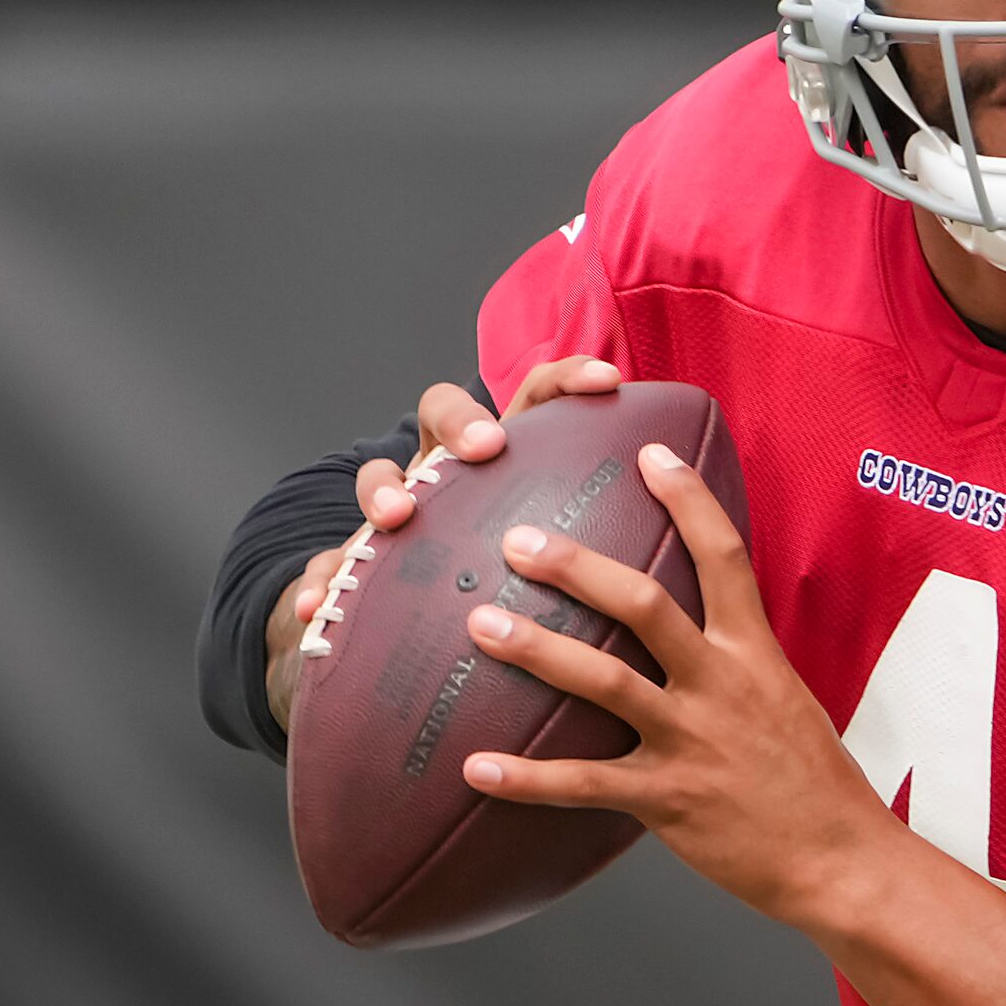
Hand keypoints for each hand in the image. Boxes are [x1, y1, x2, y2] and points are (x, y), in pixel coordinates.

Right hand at [264, 355, 622, 728]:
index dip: (568, 378)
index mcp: (504, 459)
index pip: (536, 398)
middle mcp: (445, 471)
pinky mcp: (347, 565)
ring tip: (397, 516)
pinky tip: (317, 609)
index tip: (609, 380)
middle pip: (443, 413)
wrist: (408, 627)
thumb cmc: (503, 576)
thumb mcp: (558, 551)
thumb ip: (609, 532)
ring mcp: (392, 511)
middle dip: (463, 420)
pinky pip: (324, 569)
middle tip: (488, 447)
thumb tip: (689, 513)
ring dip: (383, 488)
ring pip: (378, 476)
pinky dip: (317, 586)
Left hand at [453, 442, 893, 923]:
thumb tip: (692, 630)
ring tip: (480, 625)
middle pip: (643, 605)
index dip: (687, 499)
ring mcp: (692, 740)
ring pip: (604, 682)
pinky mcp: (667, 799)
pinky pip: (585, 784)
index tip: (650, 453)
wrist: (841, 858)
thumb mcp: (785, 699)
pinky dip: (526, 778)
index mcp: (755, 652)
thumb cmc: (813, 781)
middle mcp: (722, 684)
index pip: (723, 555)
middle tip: (519, 540)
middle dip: (576, 567)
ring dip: (537, 649)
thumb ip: (737, 661)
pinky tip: (476, 769)